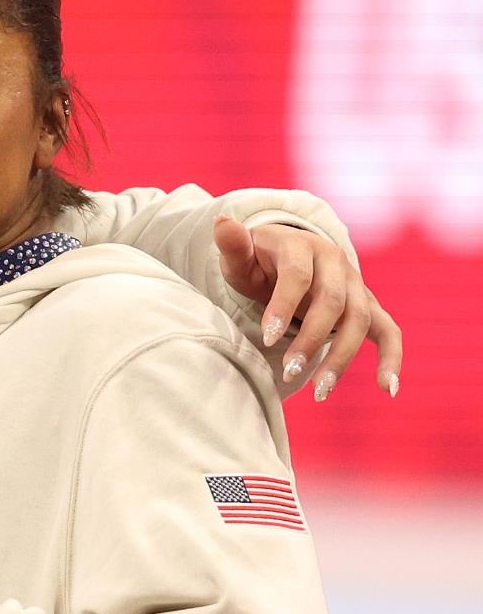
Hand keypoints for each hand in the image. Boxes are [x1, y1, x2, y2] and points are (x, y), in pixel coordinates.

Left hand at [214, 216, 402, 401]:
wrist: (286, 257)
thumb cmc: (256, 261)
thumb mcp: (240, 254)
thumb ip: (233, 245)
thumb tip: (222, 221)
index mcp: (303, 246)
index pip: (298, 276)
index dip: (284, 306)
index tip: (266, 337)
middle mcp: (336, 263)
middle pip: (333, 302)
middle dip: (312, 338)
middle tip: (289, 372)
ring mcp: (355, 284)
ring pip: (360, 320)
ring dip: (341, 357)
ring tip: (318, 392)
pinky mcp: (367, 306)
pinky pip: (389, 331)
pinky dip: (392, 358)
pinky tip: (387, 388)